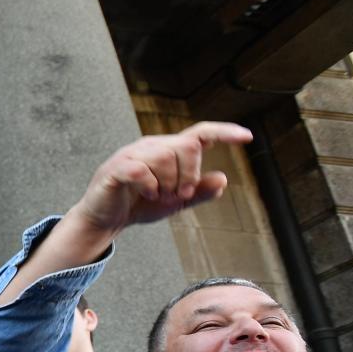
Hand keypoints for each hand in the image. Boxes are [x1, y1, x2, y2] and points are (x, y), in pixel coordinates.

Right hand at [69, 122, 251, 233]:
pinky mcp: (116, 168)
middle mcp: (151, 146)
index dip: (224, 132)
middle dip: (190, 175)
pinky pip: (140, 169)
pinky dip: (149, 186)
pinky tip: (147, 195)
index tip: (248, 137)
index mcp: (168, 150)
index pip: (200, 133)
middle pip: (186, 146)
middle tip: (180, 195)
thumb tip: (222, 179)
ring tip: (160, 197)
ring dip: (168, 183)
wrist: (104, 219)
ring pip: (165, 157)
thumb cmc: (139, 205)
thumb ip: (198, 192)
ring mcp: (132, 154)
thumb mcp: (175, 202)